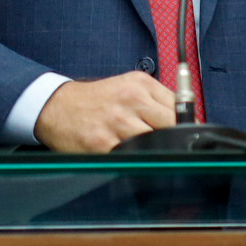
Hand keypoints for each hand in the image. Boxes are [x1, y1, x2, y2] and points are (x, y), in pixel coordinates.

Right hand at [33, 71, 175, 152]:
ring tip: (149, 154)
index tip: (187, 135)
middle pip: (170, 125)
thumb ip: (156, 100)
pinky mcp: (102, 143)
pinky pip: (129, 157)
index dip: (186, 125)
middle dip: (172, 139)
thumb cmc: (97, 100)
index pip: (178, 106)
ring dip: (154, 152)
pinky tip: (132, 159)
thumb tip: (186, 120)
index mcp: (140, 84)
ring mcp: (116, 122)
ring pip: (153, 143)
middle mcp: (130, 100)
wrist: (58, 106)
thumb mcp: (128, 86)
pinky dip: (135, 161)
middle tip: (170, 147)